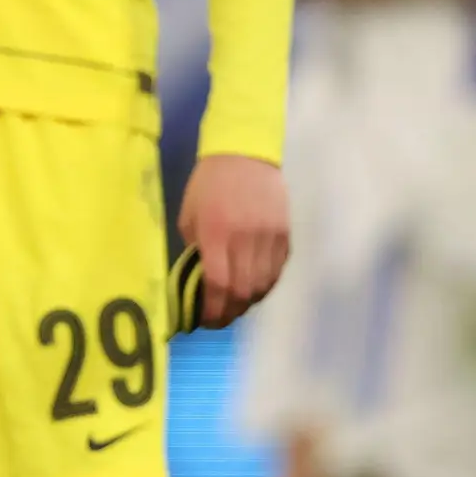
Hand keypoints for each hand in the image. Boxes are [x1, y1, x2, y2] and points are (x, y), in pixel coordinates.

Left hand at [179, 151, 290, 326]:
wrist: (244, 156)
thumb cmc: (208, 186)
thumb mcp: (190, 217)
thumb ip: (196, 251)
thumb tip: (199, 283)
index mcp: (217, 234)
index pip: (219, 284)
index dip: (212, 310)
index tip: (204, 321)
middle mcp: (246, 239)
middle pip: (244, 291)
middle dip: (230, 312)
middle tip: (218, 319)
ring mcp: (270, 238)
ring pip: (264, 285)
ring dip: (248, 302)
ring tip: (234, 306)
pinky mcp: (285, 235)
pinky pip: (277, 271)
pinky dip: (265, 286)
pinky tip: (252, 289)